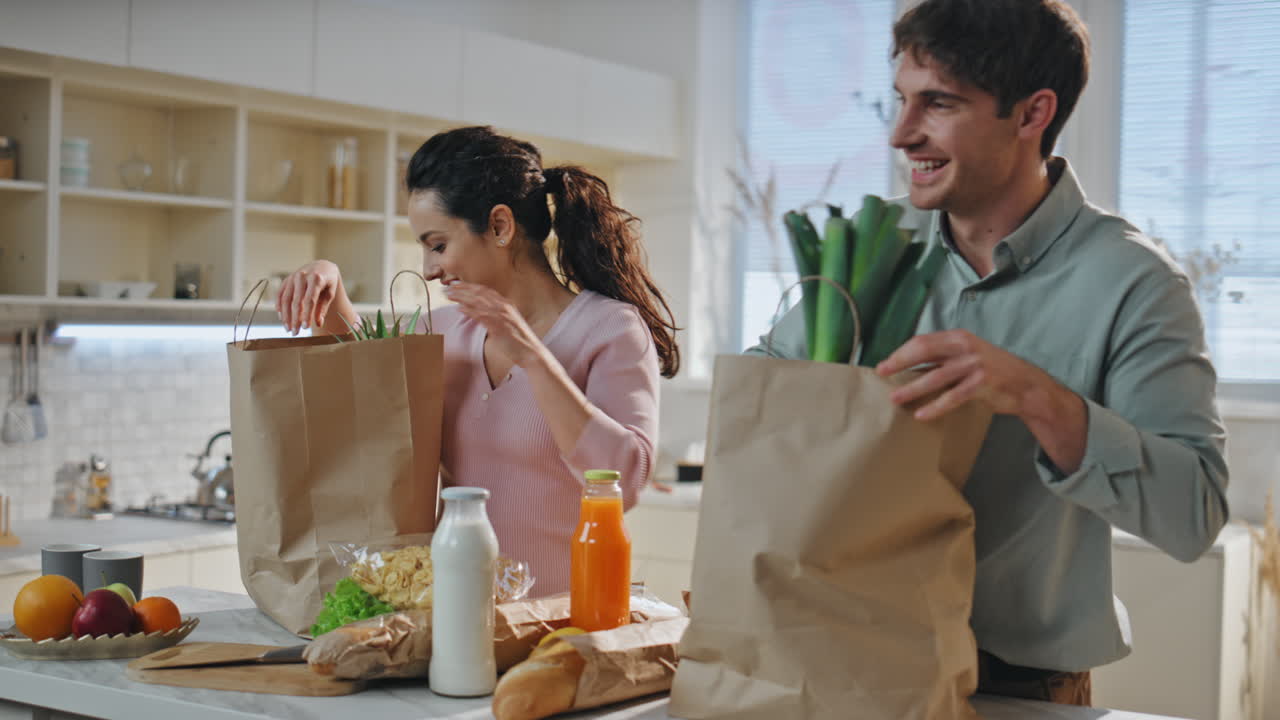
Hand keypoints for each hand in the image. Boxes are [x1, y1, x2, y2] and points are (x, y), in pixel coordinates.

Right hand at [277, 260, 344, 334]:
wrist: (321, 267)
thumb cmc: (328, 282)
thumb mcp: (330, 293)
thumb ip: (323, 308)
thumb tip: (318, 324)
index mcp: (316, 278)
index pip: (310, 300)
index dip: (307, 315)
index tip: (306, 328)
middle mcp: (302, 276)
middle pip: (296, 301)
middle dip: (295, 318)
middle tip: (295, 333)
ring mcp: (292, 277)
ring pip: (286, 299)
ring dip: (286, 315)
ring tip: (288, 329)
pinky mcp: (286, 280)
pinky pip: (280, 294)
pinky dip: (279, 307)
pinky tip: (281, 318)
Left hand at [443, 282, 543, 366]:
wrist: (531, 351)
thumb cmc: (518, 340)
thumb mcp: (506, 323)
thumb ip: (494, 316)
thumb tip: (478, 313)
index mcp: (506, 304)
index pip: (484, 290)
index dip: (469, 286)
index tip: (456, 284)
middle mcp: (504, 306)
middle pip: (479, 293)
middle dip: (462, 289)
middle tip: (447, 287)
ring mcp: (502, 315)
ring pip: (478, 302)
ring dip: (462, 297)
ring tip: (448, 295)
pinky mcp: (500, 326)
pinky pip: (482, 316)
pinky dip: (470, 311)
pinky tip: (459, 309)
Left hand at [875, 329, 1053, 420]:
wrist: (1027, 385)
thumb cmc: (993, 371)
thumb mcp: (968, 356)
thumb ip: (943, 358)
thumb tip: (910, 367)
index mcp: (958, 337)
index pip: (922, 341)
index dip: (901, 352)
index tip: (885, 364)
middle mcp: (965, 347)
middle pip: (923, 351)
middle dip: (899, 362)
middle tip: (881, 373)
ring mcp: (974, 365)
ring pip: (935, 376)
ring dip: (912, 388)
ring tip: (895, 398)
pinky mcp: (982, 384)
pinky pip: (952, 397)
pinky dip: (935, 406)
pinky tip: (921, 414)